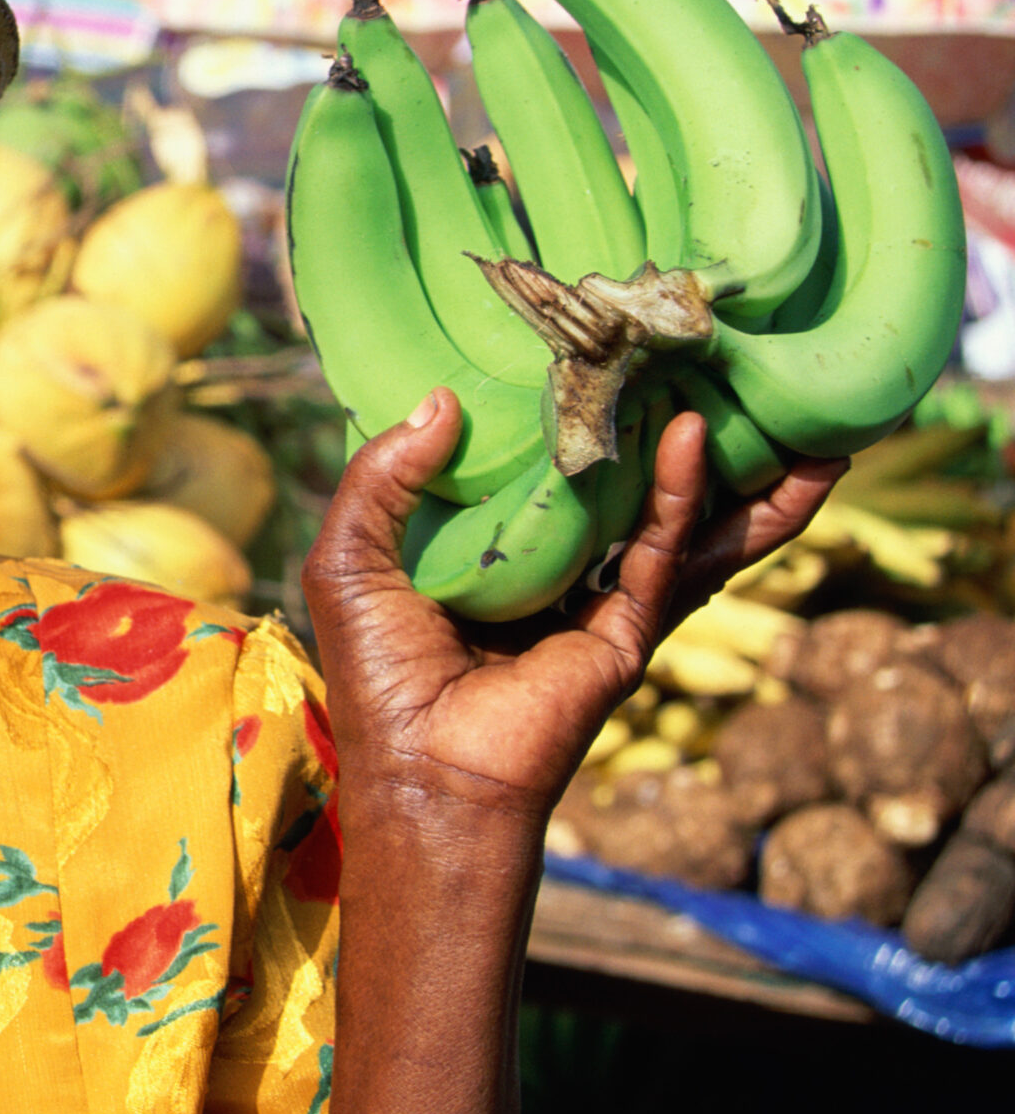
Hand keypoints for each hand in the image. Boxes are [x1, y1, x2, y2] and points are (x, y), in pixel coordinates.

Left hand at [302, 390, 842, 827]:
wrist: (423, 770)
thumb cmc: (378, 672)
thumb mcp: (349, 558)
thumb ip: (381, 477)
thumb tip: (442, 399)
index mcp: (490, 549)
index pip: (537, 465)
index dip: (565, 411)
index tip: (593, 343)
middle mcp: (552, 567)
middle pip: (625, 484)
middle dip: (670, 431)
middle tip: (707, 360)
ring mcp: (598, 599)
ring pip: (676, 517)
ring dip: (728, 466)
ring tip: (764, 400)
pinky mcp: (627, 632)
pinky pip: (667, 552)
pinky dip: (686, 496)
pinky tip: (693, 439)